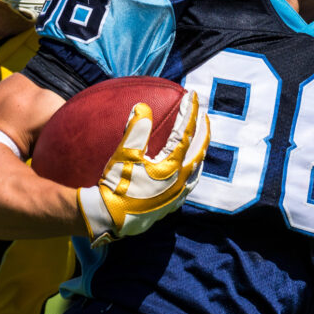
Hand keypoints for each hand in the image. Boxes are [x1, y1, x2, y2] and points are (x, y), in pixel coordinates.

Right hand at [77, 90, 209, 246]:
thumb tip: (143, 107)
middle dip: (202, 129)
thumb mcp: (124, 155)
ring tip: (200, 138)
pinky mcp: (172, 204)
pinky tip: (189, 168)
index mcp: (172, 166)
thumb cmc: (116, 186)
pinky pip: (191, 183)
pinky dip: (194, 169)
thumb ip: (136, 130)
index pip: (186, 132)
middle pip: (199, 149)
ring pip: (198, 167)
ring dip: (200, 149)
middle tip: (203, 114)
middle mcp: (181, 180)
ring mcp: (178, 194)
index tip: (193, 96)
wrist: (110, 218)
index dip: (191, 112)